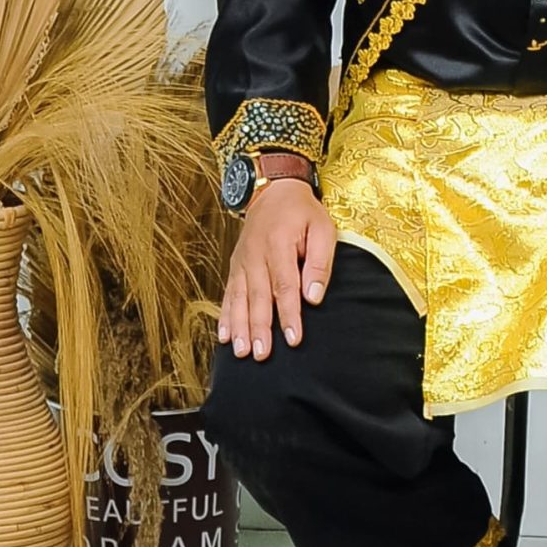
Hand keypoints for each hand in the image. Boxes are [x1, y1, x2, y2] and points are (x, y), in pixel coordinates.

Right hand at [217, 164, 336, 359]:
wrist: (273, 192)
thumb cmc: (302, 213)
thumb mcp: (322, 228)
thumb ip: (319, 262)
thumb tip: (314, 297)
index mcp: (278, 245)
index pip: (285, 286)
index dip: (289, 314)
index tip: (293, 338)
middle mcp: (256, 256)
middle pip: (258, 297)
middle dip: (260, 328)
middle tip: (262, 355)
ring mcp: (242, 262)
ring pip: (239, 299)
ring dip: (240, 327)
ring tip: (241, 352)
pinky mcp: (235, 266)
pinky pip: (228, 294)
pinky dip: (225, 317)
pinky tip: (224, 337)